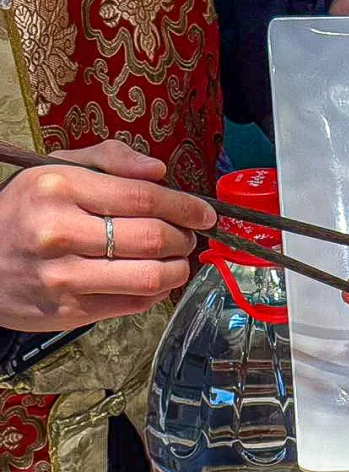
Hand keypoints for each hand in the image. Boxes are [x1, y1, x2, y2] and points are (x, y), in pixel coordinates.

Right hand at [0, 139, 215, 332]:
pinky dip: (157, 291)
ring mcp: (66, 276)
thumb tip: (159, 171)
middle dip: (183, 237)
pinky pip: (134, 303)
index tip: (203, 212)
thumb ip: (108, 161)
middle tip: (189, 235)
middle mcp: (60, 232)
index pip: (142, 197)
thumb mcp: (53, 170)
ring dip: (177, 269)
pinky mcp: (72, 311)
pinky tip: (155, 279)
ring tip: (177, 258)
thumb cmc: (22, 212)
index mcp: (57, 187)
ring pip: (150, 277)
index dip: (183, 206)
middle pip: (152, 238)